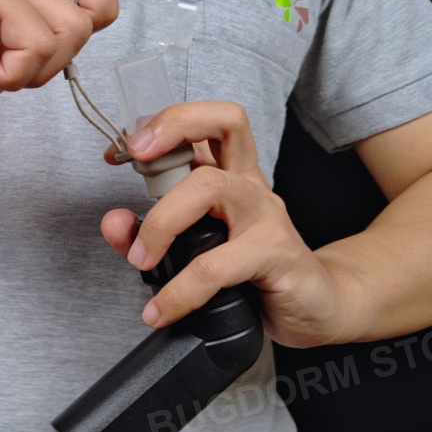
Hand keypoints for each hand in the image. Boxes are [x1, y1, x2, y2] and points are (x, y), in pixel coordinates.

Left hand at [101, 101, 355, 347]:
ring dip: (163, 219)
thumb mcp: (192, 250)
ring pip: (211, 186)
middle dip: (169, 134)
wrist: (317, 308)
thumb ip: (148, 234)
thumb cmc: (254, 274)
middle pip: (222, 124)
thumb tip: (114, 222)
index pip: (204, 123)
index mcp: (231, 175)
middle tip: (132, 165)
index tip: (120, 152)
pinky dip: (181, 289)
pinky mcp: (278, 253)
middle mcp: (250, 185)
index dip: (162, 124)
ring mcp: (267, 215)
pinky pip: (217, 265)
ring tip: (141, 259)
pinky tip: (164, 308)